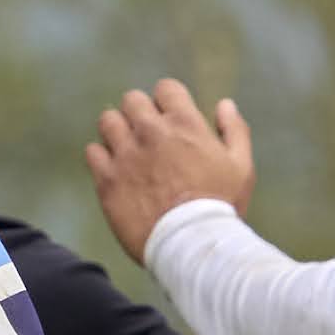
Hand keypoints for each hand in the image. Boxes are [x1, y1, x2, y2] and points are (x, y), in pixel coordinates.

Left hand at [84, 79, 254, 259]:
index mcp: (184, 124)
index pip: (165, 88)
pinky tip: (115, 171)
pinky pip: (93, 152)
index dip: (168, 101)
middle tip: (147, 135)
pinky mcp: (107, 180)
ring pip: (108, 121)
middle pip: (132, 100)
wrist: (190, 246)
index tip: (170, 118)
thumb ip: (234, 130)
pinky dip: (102, 157)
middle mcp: (151, 132)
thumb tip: (224, 105)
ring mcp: (126, 155)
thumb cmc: (221, 207)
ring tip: (128, 151)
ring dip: (117, 131)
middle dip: (139, 113)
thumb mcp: (241, 167)